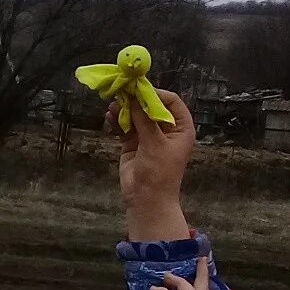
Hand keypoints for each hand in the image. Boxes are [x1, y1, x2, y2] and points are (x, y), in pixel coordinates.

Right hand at [116, 88, 195, 241]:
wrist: (147, 200)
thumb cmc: (160, 172)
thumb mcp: (155, 143)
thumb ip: (144, 119)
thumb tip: (134, 97)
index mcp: (181, 127)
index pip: (171, 102)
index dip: (156, 94)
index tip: (139, 89)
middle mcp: (166, 129)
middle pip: (151, 107)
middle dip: (137, 100)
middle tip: (122, 92)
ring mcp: (148, 136)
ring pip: (136, 116)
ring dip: (125, 109)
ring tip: (113, 105)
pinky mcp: (133, 144)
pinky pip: (125, 127)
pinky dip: (118, 121)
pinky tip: (109, 116)